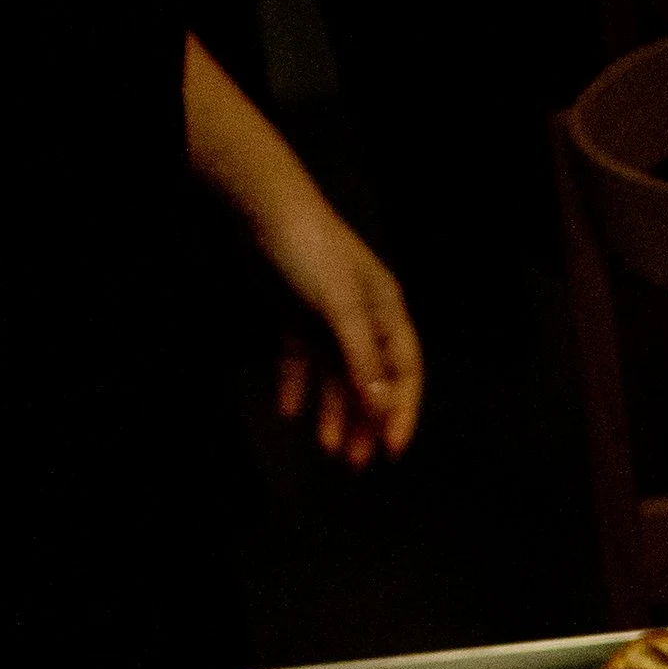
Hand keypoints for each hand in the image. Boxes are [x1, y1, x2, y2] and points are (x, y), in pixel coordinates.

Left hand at [181, 36, 422, 467]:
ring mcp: (328, 317)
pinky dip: (297, 385)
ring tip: (327, 447)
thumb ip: (362, 359)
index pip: (406, 372)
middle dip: (365, 422)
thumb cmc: (311, 252)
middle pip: (371, 382)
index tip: (393, 449)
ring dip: (333, 412)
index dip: (402, 412)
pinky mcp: (296, 314)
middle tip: (356, 462)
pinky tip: (289, 411)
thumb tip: (383, 407)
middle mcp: (362, 319)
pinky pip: (301, 360)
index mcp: (386, 313)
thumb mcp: (342, 308)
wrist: (261, 207)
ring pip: (337, 376)